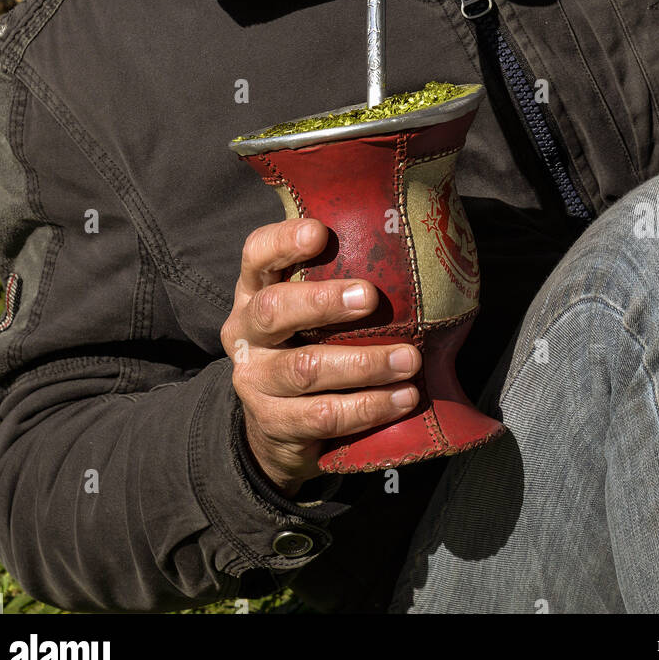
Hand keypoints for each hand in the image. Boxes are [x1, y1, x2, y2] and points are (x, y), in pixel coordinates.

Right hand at [221, 217, 421, 497]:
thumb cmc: (310, 343)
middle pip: (273, 310)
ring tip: (409, 360)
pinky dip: (369, 407)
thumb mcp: (311, 310)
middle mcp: (244, 332)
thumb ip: (339, 279)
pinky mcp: (273, 424)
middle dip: (322, 302)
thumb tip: (413, 245)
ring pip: (305, 369)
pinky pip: (323, 416)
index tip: (320, 233)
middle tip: (369, 297)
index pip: (256, 255)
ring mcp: (254, 380)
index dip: (283, 242)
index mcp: (253, 291)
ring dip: (363, 364)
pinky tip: (403, 398)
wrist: (279, 426)